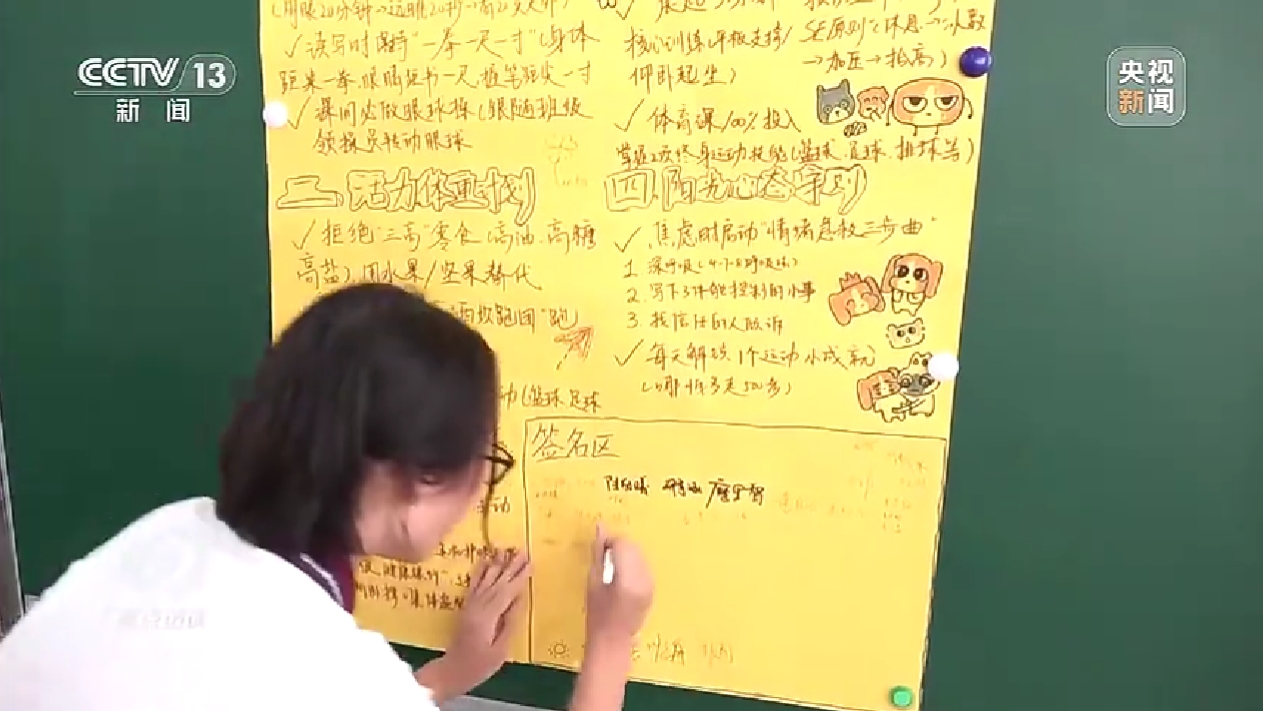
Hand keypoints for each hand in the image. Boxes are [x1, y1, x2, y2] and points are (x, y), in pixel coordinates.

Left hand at [416, 549, 529, 701]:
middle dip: (510, 565)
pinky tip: (484, 561)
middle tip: (522, 550)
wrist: (451, 671)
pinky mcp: (465, 607)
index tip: (531, 562)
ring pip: (485, 580)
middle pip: (497, 582)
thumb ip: (510, 622)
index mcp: (487, 617)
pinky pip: (473, 585)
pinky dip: (479, 571)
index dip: (519, 577)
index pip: (507, 592)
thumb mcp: (500, 649)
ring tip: (505, 548)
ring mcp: (469, 605)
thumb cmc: (479, 666)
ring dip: (496, 563)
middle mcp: (477, 606)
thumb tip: (520, 598)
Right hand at [583, 524, 653, 650]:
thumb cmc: (596, 614)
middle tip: (604, 557)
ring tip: (612, 568)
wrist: (613, 641)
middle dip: (618, 546)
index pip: (622, 544)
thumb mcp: (593, 582)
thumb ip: (598, 553)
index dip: (609, 541)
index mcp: (627, 578)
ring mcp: (651, 584)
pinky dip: (633, 564)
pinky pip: (644, 566)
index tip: (599, 548)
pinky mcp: (652, 588)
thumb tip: (600, 528)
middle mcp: (644, 578)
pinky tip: (622, 577)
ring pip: (640, 554)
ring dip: (626, 554)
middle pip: (633, 547)